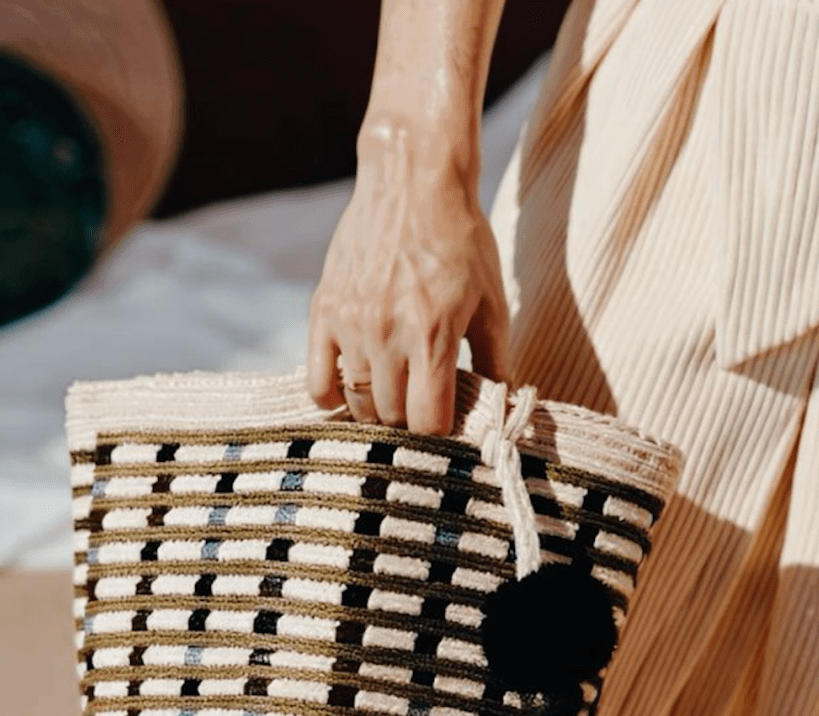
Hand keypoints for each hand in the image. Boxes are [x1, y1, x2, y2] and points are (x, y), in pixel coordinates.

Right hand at [307, 124, 508, 436]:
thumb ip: (496, 360)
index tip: (448, 420)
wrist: (411, 179)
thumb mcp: (492, 300)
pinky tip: (353, 387)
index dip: (440, 432)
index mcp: (433, 336)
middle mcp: (387, 336)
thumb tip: (501, 407)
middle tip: (423, 404)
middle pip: (392, 418)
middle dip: (411, 422)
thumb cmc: (461, 240)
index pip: (427, 424)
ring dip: (378, 409)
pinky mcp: (324, 312)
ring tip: (395, 392)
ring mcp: (351, 325)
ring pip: (358, 404)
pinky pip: (317, 383)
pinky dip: (334, 397)